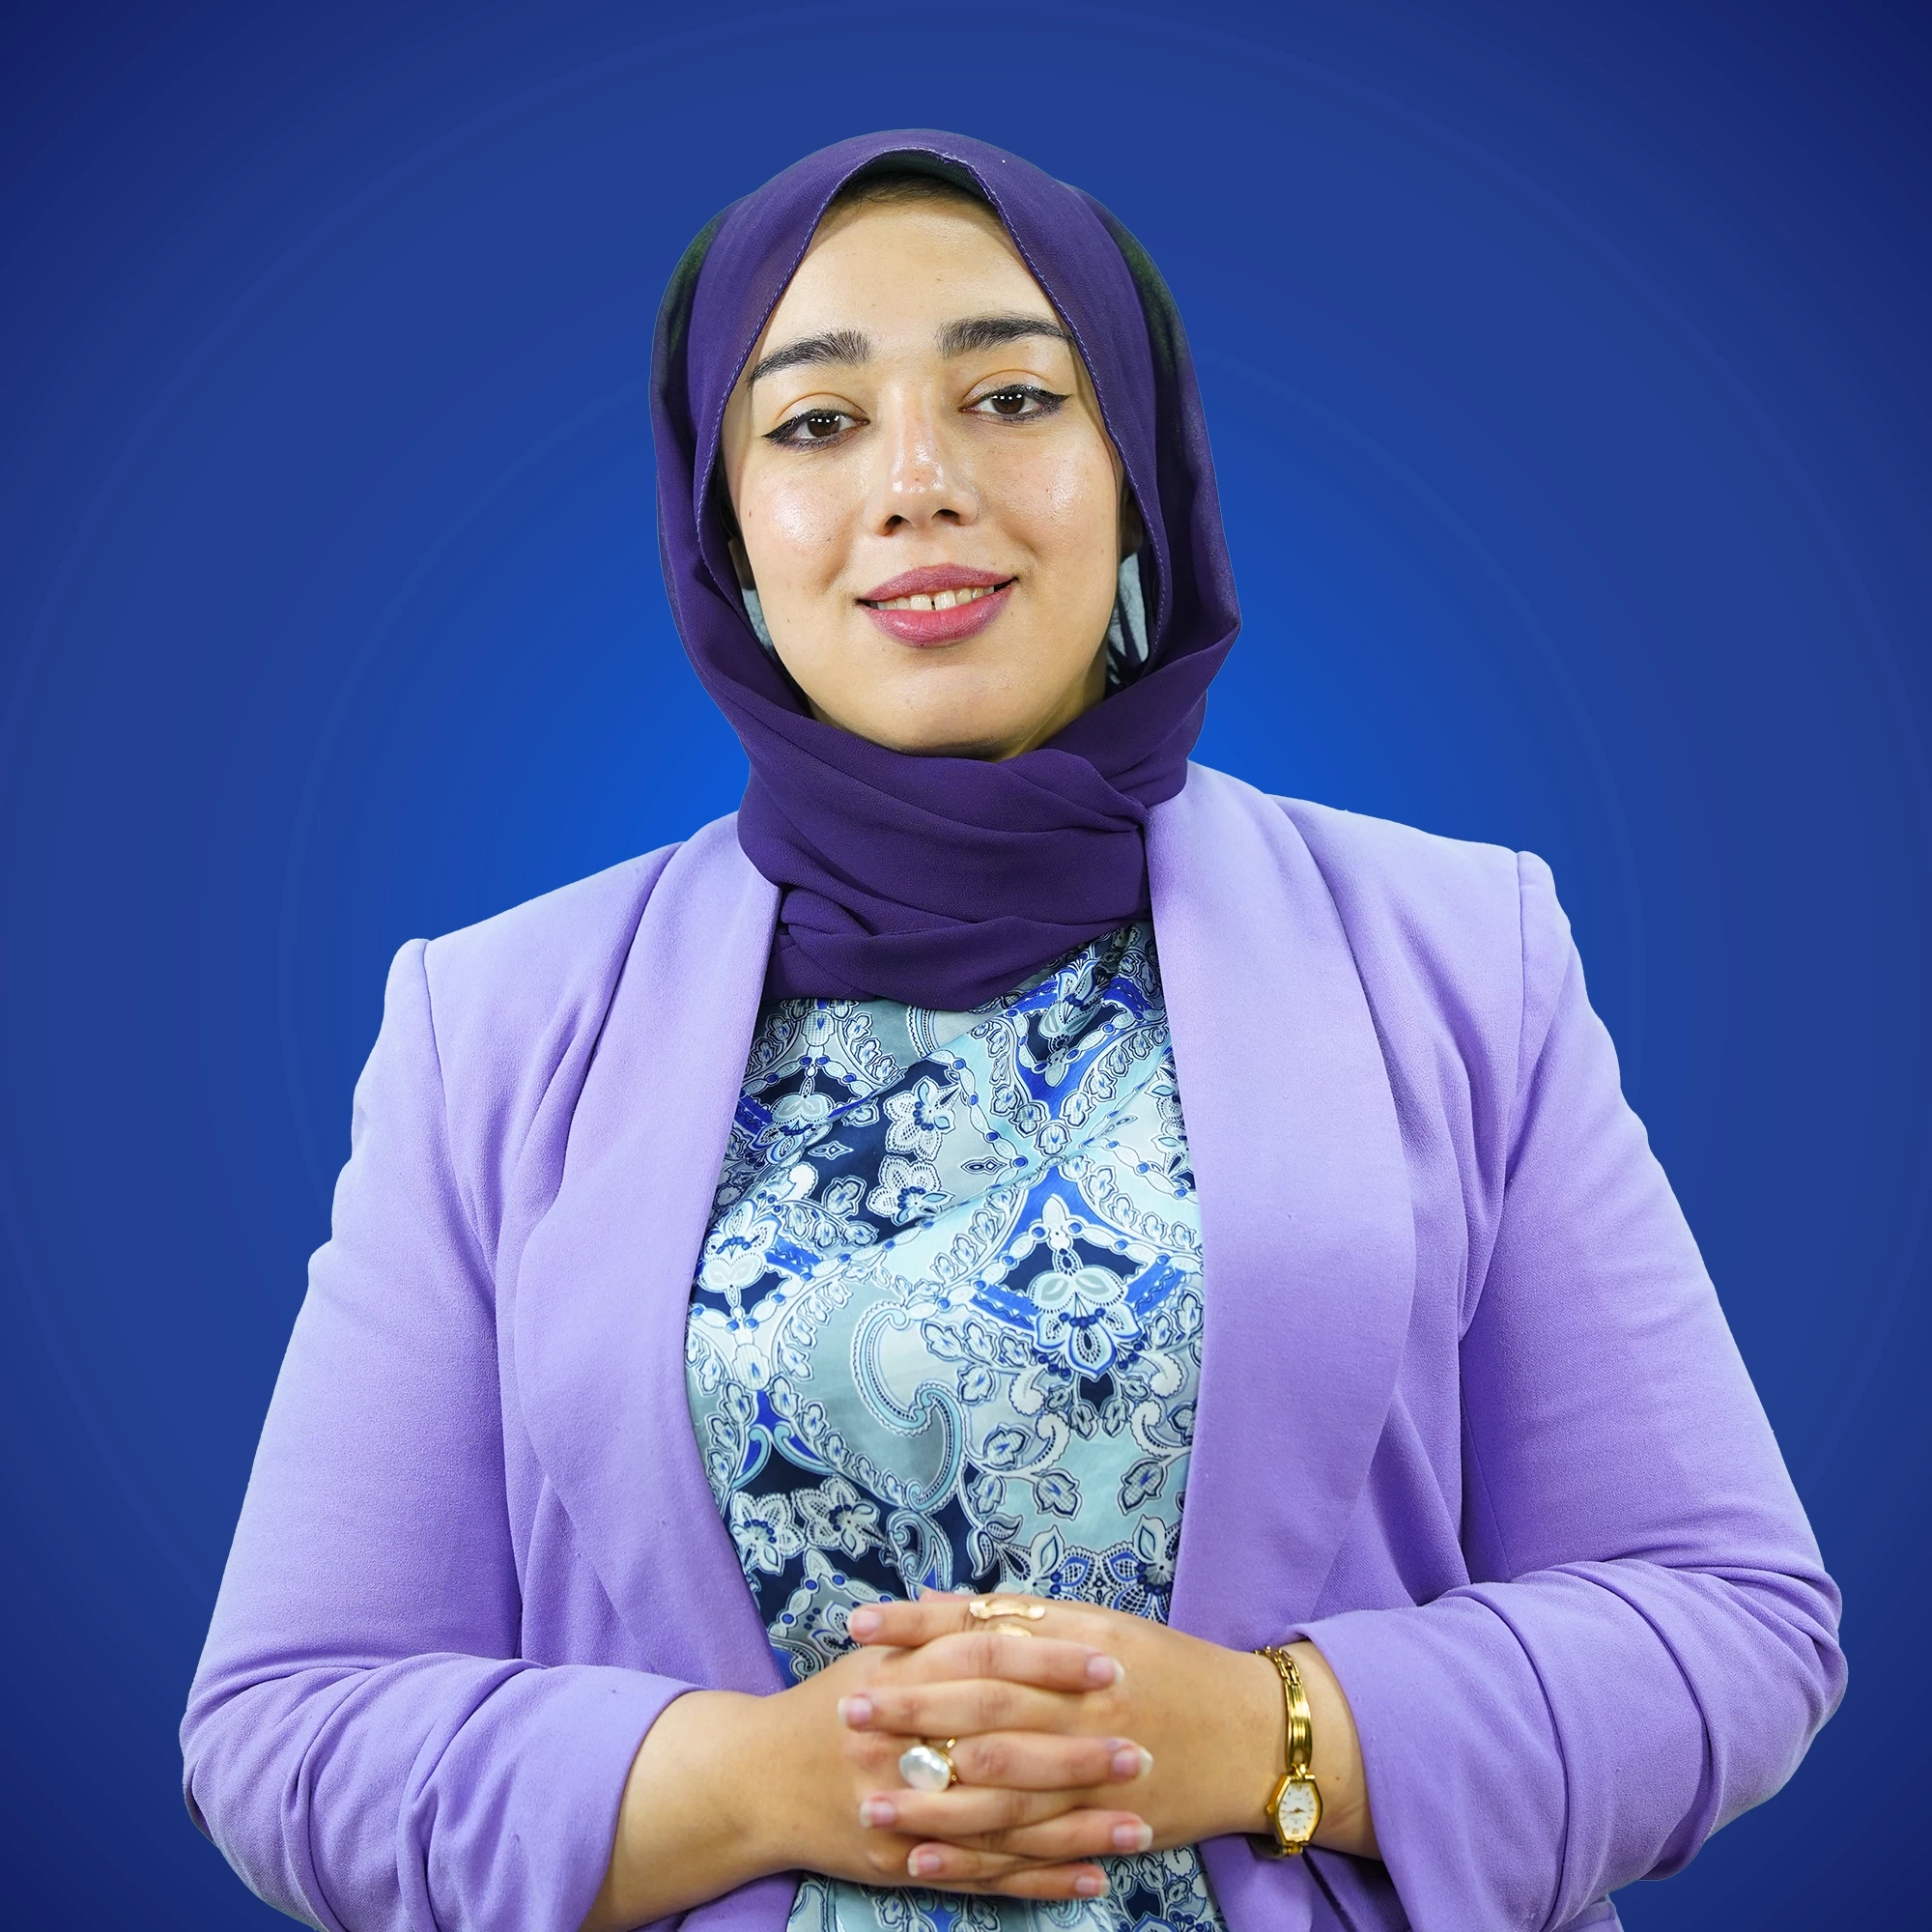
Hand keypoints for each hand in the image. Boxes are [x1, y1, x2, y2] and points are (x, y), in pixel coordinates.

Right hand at [585, 1621, 1159, 1928]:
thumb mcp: (874, 1655)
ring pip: (1004, 1822)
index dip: (1052, 1663)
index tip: (1112, 1666)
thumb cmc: (826, 1707)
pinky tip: (1091, 1877)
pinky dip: (1039, 1879)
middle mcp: (904, 1745)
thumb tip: (1000, 1598)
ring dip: (1075, 1829)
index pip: (990, 1662)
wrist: (753, 1781)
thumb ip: (935, 1627)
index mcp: (902, 1680)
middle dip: (1079, 1751)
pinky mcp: (906, 1864)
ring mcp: (906, 1811)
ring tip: (1140, 1826)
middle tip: (1144, 1750)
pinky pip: (983, 1876)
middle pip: (1006, 1745)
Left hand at [844, 1594, 1378, 1881]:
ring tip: (868, 1801)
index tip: (859, 1627)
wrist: (1252, 1734)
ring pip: (999, 1790)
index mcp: (1080, 1644)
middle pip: (984, 1709)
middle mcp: (1084, 1705)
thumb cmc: (1168, 1667)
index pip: (984, 1632)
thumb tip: (942, 1604)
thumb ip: (1023, 1618)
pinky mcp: (1101, 1825)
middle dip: (912, 1711)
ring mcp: (1094, 1771)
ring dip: (929, 1799)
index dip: (918, 1628)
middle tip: (848, 1711)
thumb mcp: (1103, 1623)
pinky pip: (1028, 1846)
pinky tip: (924, 1859)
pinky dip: (974, 1856)